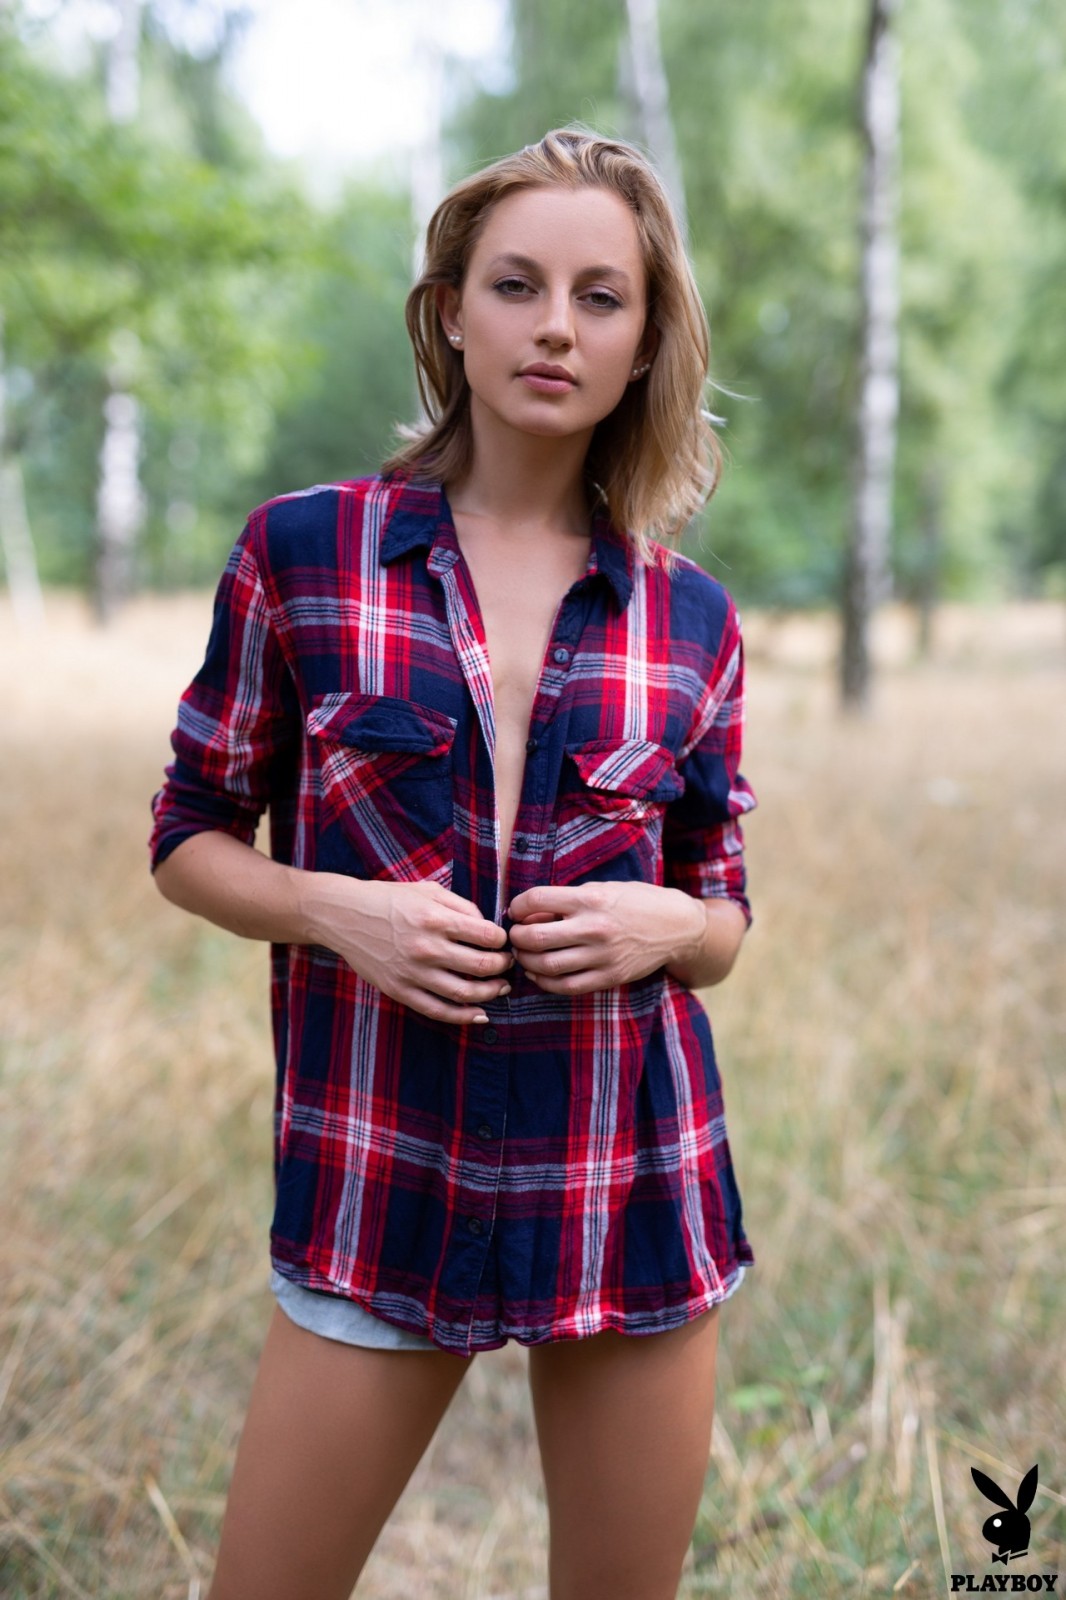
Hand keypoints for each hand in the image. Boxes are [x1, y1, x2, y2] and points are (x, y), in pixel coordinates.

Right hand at [308, 876, 513, 1024]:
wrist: (344, 916)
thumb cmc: (389, 899)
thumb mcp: (428, 891)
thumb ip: (462, 906)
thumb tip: (488, 927)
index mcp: (435, 919)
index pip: (486, 936)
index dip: (503, 941)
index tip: (504, 942)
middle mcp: (426, 947)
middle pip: (481, 967)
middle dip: (503, 967)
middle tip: (508, 964)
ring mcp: (413, 973)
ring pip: (464, 993)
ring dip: (490, 993)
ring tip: (500, 988)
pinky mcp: (400, 990)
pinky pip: (438, 1011)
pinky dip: (463, 1017)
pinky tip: (480, 1014)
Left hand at [506, 881, 706, 994]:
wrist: (677, 927)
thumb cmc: (635, 902)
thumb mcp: (602, 889)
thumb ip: (568, 900)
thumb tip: (530, 914)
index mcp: (591, 900)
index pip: (538, 900)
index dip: (518, 906)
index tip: (515, 910)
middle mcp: (595, 928)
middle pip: (537, 937)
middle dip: (517, 937)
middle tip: (515, 935)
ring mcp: (602, 956)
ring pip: (548, 965)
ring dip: (527, 961)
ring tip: (524, 955)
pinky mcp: (609, 977)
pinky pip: (567, 986)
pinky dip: (546, 982)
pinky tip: (539, 974)